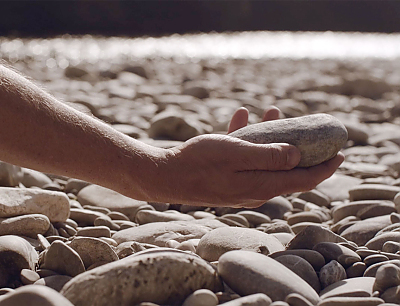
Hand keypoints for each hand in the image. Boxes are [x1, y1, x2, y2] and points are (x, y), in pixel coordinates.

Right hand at [151, 107, 343, 207]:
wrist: (167, 176)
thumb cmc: (199, 163)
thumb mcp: (236, 154)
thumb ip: (269, 157)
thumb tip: (298, 157)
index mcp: (262, 185)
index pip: (303, 180)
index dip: (325, 168)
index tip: (340, 154)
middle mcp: (255, 188)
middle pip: (288, 170)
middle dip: (301, 149)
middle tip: (311, 132)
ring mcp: (241, 183)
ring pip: (266, 160)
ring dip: (272, 137)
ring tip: (273, 112)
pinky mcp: (228, 177)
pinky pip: (245, 157)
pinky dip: (248, 139)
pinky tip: (242, 116)